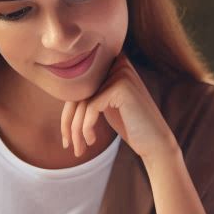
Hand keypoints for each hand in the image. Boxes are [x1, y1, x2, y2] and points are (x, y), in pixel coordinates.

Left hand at [61, 54, 177, 165]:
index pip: (77, 86)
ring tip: (79, 148)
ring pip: (82, 102)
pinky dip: (87, 127)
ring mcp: (120, 74)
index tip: (66, 136)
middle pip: (77, 92)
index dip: (67, 112)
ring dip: (76, 130)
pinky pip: (91, 107)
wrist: (156, 143)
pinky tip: (93, 141)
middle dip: (68, 122)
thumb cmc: (130, 125)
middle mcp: (117, 64)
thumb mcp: (105, 104)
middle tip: (69, 144)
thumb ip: (88, 92)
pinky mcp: (121, 87)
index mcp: (112, 65)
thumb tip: (58, 87)